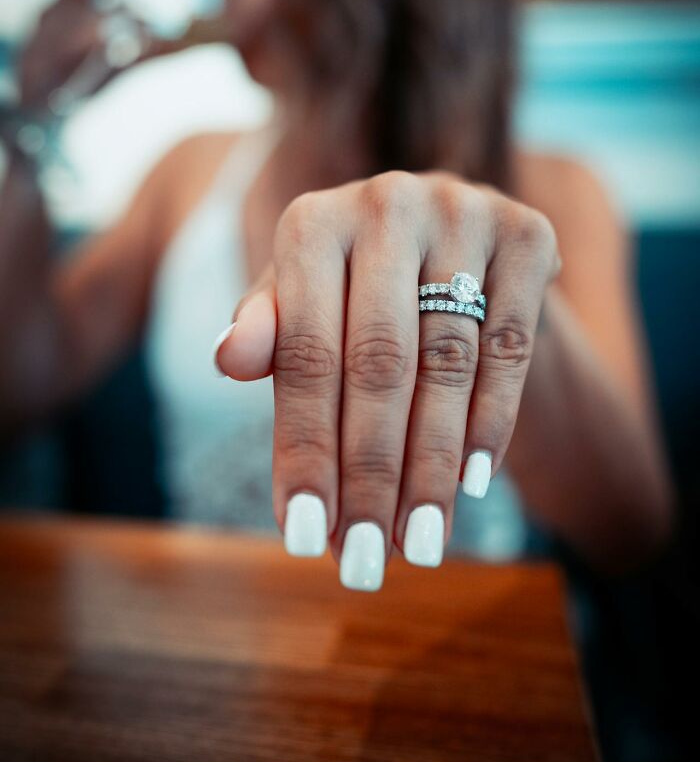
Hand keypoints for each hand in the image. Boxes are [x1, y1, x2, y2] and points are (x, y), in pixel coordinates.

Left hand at [215, 170, 560, 589]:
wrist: (453, 247)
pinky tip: (473, 482)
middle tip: (365, 559)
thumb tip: (227, 359)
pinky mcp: (527, 232)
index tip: (303, 536)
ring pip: (448, 363)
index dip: (303, 449)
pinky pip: (510, 345)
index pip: (305, 353)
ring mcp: (462, 210)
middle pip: (378, 363)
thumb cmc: (356, 293)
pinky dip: (493, 421)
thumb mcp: (302, 308)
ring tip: (418, 542)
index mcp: (312, 221)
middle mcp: (385, 202)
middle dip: (370, 474)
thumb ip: (268, 334)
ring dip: (432, 466)